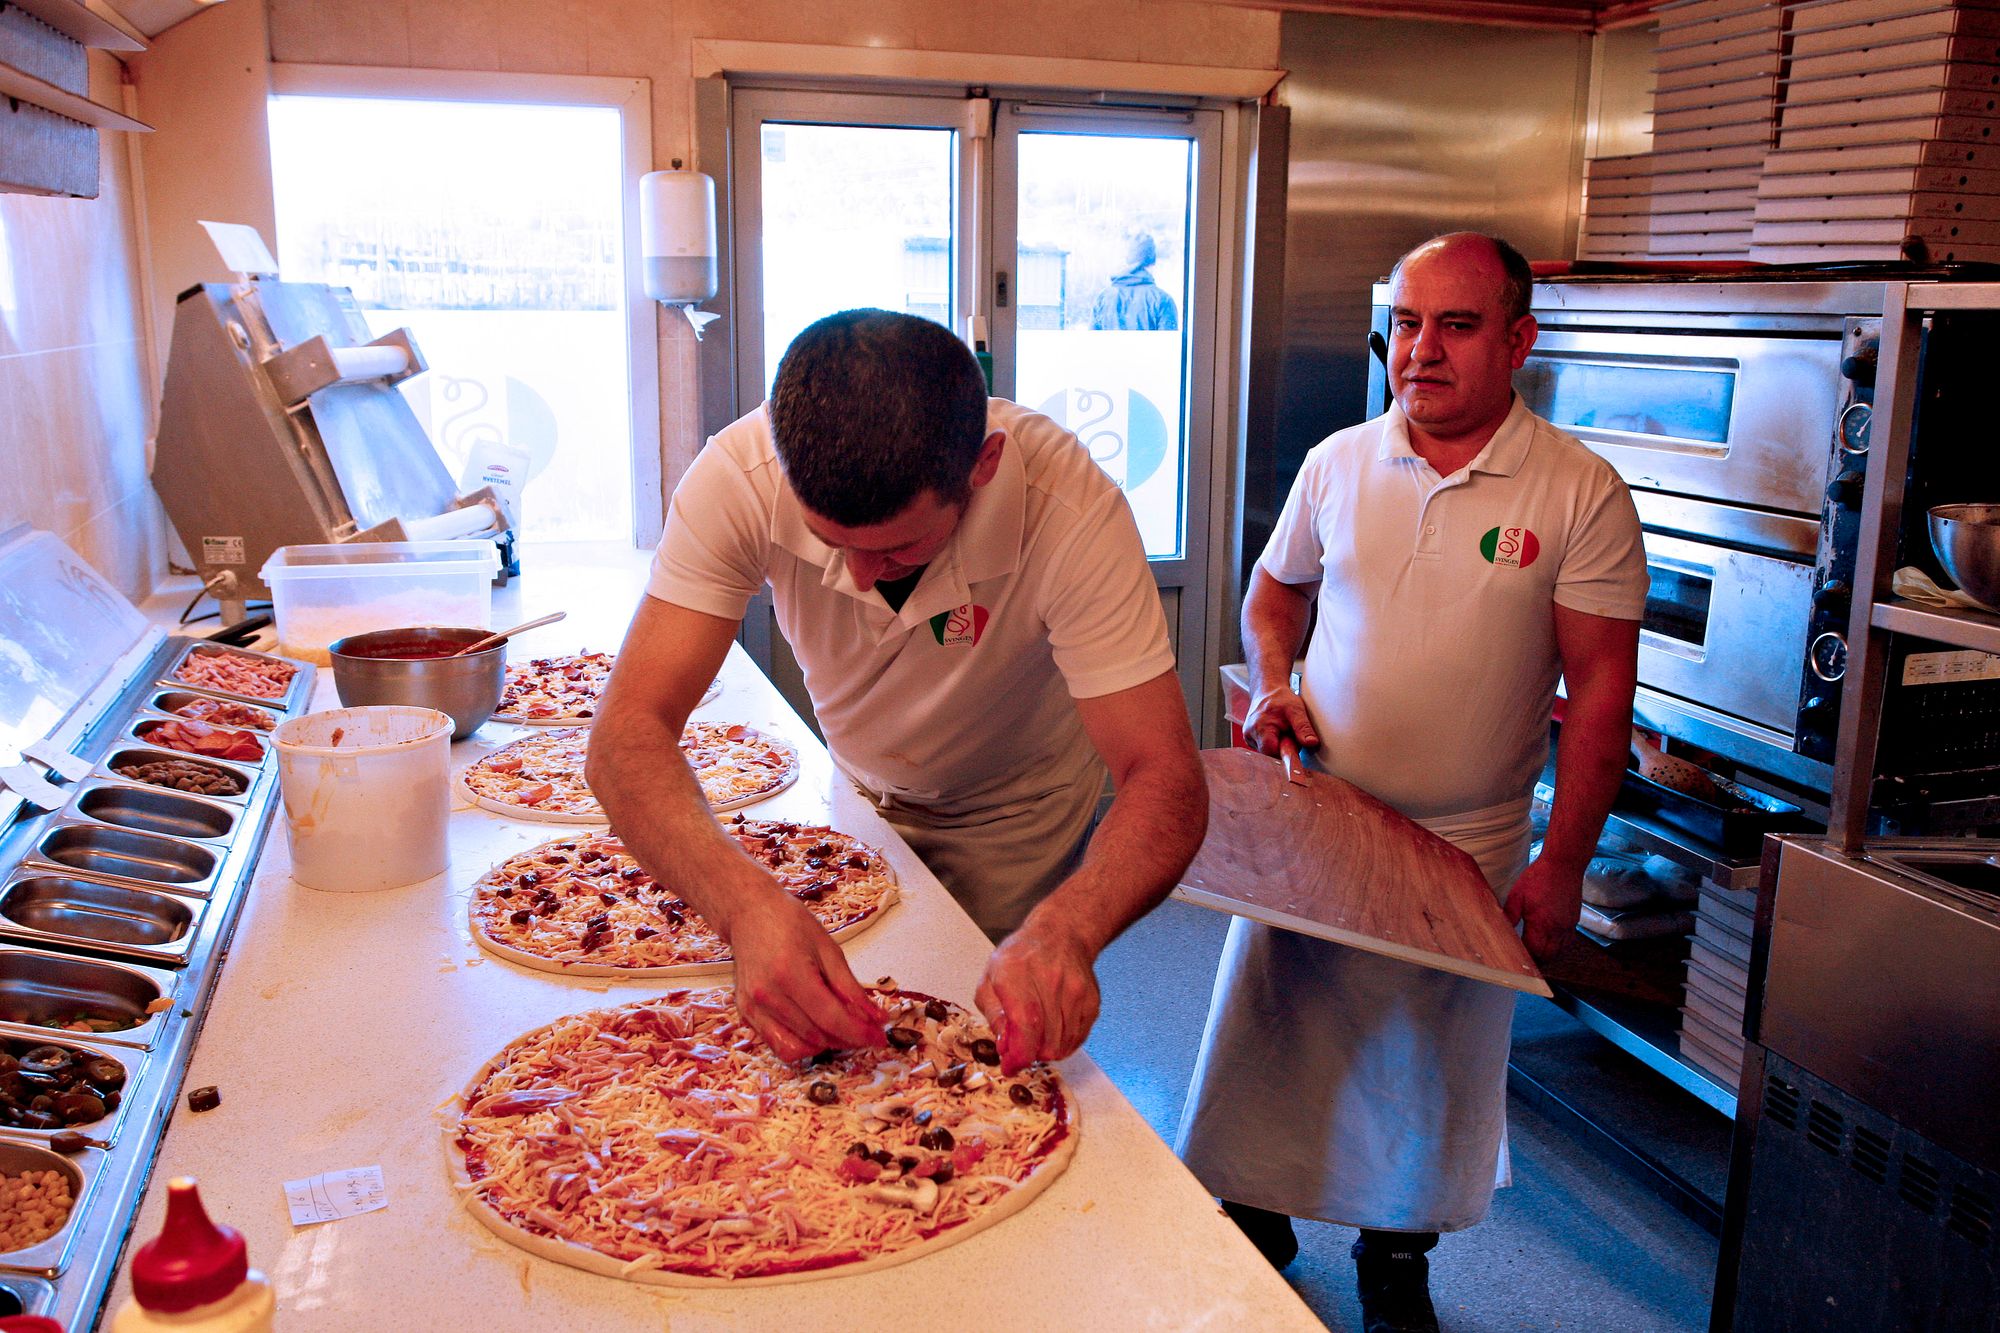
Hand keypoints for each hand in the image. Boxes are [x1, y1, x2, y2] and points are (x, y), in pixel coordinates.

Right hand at [725, 887, 885, 1061]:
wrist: (749, 912)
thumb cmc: (789, 922)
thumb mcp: (828, 948)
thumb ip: (850, 987)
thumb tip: (876, 1017)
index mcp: (789, 973)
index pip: (830, 1018)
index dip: (859, 1032)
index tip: (880, 1037)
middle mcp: (767, 995)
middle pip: (816, 1036)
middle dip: (848, 1039)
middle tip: (867, 1030)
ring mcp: (752, 1007)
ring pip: (797, 1049)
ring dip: (826, 1045)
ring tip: (841, 1028)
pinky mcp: (746, 1013)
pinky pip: (777, 1045)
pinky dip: (802, 1045)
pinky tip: (817, 1029)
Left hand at [973, 917, 1100, 1074]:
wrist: (1060, 935)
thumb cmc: (1020, 957)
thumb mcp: (990, 979)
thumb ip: (993, 1014)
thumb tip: (1005, 1046)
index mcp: (1017, 973)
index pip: (1026, 1024)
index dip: (1019, 1054)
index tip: (1010, 1066)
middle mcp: (1050, 980)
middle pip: (1045, 1040)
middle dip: (1029, 1054)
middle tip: (1020, 1047)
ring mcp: (1075, 991)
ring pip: (1062, 1045)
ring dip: (1046, 1050)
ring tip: (1036, 1034)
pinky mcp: (1091, 1001)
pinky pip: (1077, 1039)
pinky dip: (1063, 1044)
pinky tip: (1052, 1030)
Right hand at [1243, 684, 1318, 758]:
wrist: (1268, 691)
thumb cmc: (1281, 699)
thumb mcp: (1296, 710)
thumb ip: (1303, 728)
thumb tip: (1312, 742)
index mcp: (1260, 727)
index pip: (1272, 752)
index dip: (1285, 751)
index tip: (1293, 743)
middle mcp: (1250, 734)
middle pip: (1270, 754)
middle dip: (1282, 748)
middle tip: (1288, 733)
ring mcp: (1248, 737)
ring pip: (1267, 752)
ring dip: (1278, 746)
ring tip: (1282, 731)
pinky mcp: (1250, 738)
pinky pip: (1263, 748)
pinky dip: (1272, 743)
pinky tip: (1276, 733)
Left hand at [1502, 853, 1583, 962]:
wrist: (1563, 865)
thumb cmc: (1539, 877)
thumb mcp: (1517, 895)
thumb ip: (1510, 915)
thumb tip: (1503, 930)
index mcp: (1541, 923)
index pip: (1534, 951)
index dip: (1525, 955)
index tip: (1517, 952)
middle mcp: (1557, 928)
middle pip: (1549, 956)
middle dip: (1537, 958)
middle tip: (1526, 954)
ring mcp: (1568, 925)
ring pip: (1560, 951)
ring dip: (1549, 953)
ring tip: (1537, 949)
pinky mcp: (1574, 920)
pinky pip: (1568, 941)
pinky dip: (1559, 945)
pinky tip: (1550, 939)